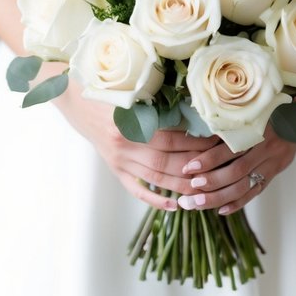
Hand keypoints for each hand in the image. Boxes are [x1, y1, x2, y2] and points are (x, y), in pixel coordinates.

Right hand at [51, 77, 211, 211]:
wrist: (75, 98)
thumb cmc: (107, 89)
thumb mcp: (130, 91)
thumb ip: (156, 102)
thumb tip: (194, 110)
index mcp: (129, 124)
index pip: (171, 139)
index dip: (196, 143)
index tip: (218, 142)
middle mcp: (124, 146)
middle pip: (167, 162)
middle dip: (196, 167)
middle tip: (220, 168)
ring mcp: (118, 161)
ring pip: (156, 178)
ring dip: (182, 186)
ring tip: (206, 191)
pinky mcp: (115, 169)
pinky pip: (136, 189)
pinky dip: (155, 199)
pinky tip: (174, 206)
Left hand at [175, 96, 295, 215]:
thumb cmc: (267, 110)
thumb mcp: (250, 111)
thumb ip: (230, 124)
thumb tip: (196, 135)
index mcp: (257, 130)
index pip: (230, 150)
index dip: (208, 160)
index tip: (188, 167)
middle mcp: (266, 148)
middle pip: (237, 172)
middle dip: (211, 183)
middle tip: (189, 191)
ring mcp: (273, 163)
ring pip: (245, 186)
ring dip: (219, 197)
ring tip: (198, 203)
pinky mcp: (275, 172)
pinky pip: (256, 191)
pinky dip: (238, 202)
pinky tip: (221, 210)